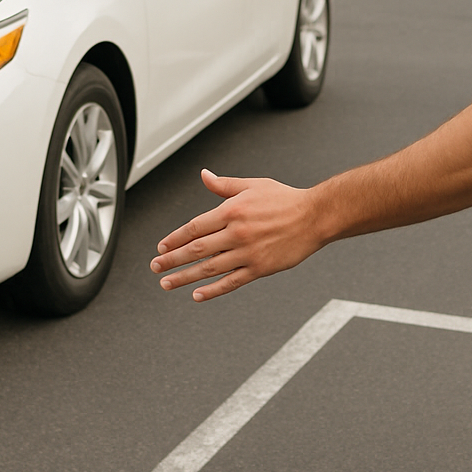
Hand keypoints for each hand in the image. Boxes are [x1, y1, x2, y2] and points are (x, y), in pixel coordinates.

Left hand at [150, 169, 325, 301]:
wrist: (315, 216)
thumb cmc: (285, 199)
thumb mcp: (252, 185)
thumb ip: (224, 185)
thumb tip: (204, 176)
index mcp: (232, 210)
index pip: (195, 227)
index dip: (175, 238)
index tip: (161, 246)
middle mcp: (237, 232)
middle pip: (196, 249)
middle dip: (172, 259)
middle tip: (155, 267)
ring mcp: (248, 253)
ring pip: (209, 268)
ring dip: (184, 277)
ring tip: (167, 284)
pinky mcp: (260, 268)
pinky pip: (231, 282)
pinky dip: (212, 291)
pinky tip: (197, 295)